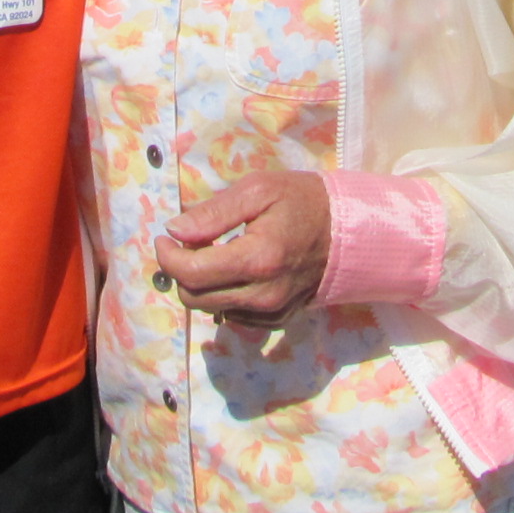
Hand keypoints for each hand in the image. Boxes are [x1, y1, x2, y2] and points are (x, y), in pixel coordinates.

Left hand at [154, 172, 330, 326]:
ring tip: (211, 254)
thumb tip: (175, 230)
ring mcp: (271, 312)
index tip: (166, 237)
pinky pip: (231, 315)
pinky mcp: (276, 321)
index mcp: (257, 259)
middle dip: (180, 270)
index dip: (168, 255)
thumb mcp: (258, 191)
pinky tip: (233, 271)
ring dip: (199, 284)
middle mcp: (263, 295)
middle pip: (194, 297)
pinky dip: (221, 295)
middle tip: (188, 243)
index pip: (191, 272)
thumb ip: (214, 213)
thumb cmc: (302, 201)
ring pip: (209, 309)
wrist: (348, 232)